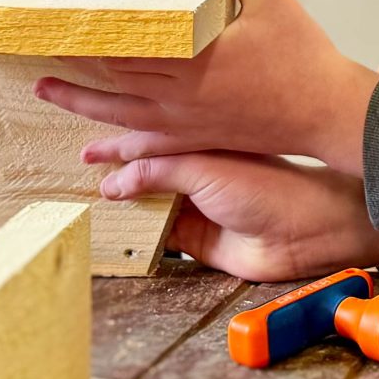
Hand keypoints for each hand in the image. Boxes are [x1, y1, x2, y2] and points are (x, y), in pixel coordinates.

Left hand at [36, 0, 378, 173]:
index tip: (60, 22)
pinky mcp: (199, 139)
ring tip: (47, 93)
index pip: (125, 41)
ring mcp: (187, 122)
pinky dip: (117, 146)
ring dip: (80, 102)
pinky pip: (147, 146)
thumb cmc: (301, 54)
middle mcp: (181, 93)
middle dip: (72, 63)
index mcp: (193, 54)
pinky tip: (97, 153)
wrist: (326, 110)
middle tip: (37, 51)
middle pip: (112, 77)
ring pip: (120, 114)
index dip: (88, 33)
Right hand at [98, 150, 378, 282]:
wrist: (306, 232)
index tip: (83, 143)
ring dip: (120, 206)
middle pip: (143, 171)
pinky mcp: (197, 241)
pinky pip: (158, 239)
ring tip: (80, 203)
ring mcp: (195, 206)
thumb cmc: (269, 185)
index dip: (115, 141)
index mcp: (200, 139)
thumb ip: (157, 171)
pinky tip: (110, 234)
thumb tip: (113, 182)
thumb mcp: (204, 169)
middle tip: (72, 174)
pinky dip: (135, 236)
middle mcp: (195, 170)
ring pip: (147, 205)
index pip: (147, 136)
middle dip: (111, 173)